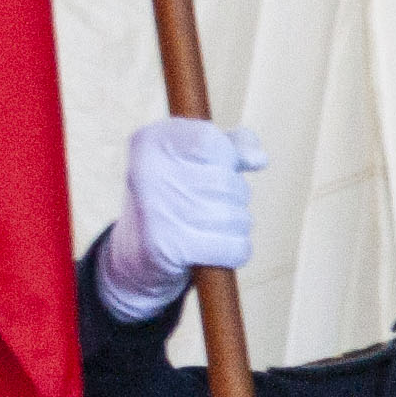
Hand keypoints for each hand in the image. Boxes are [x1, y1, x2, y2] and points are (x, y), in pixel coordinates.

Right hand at [98, 118, 265, 320]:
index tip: (219, 166)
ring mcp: (157, 210)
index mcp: (151, 142)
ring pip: (235, 215)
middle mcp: (148, 172)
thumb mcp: (193, 160)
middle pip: (228, 182)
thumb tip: (258, 158)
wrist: (137, 255)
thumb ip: (230, 147)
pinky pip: (234, 246)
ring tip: (209, 227)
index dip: (227, 157)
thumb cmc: (173, 199)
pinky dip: (235, 250)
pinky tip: (217, 248)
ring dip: (235, 225)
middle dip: (234, 197)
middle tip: (210, 206)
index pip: (211, 141)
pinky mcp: (170, 248)